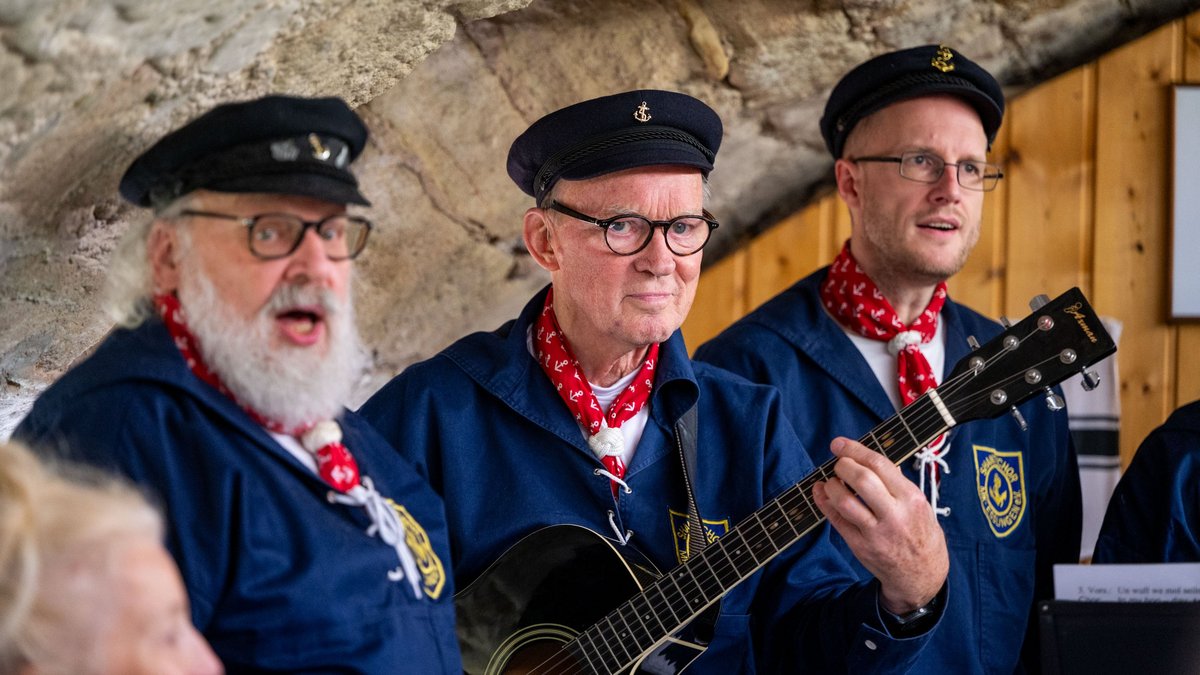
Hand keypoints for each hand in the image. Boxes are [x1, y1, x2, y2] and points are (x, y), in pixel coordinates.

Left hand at [811, 436, 947, 613]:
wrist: (922, 576)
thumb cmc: (921, 535)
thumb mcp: (922, 506)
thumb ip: (897, 484)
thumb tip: (868, 460)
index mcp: (912, 499)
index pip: (880, 466)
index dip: (855, 450)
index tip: (840, 444)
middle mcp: (895, 515)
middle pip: (862, 480)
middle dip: (843, 465)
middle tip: (838, 463)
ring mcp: (876, 533)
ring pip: (845, 502)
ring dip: (831, 485)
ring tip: (831, 481)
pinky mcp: (861, 547)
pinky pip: (837, 521)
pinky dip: (824, 503)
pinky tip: (821, 493)